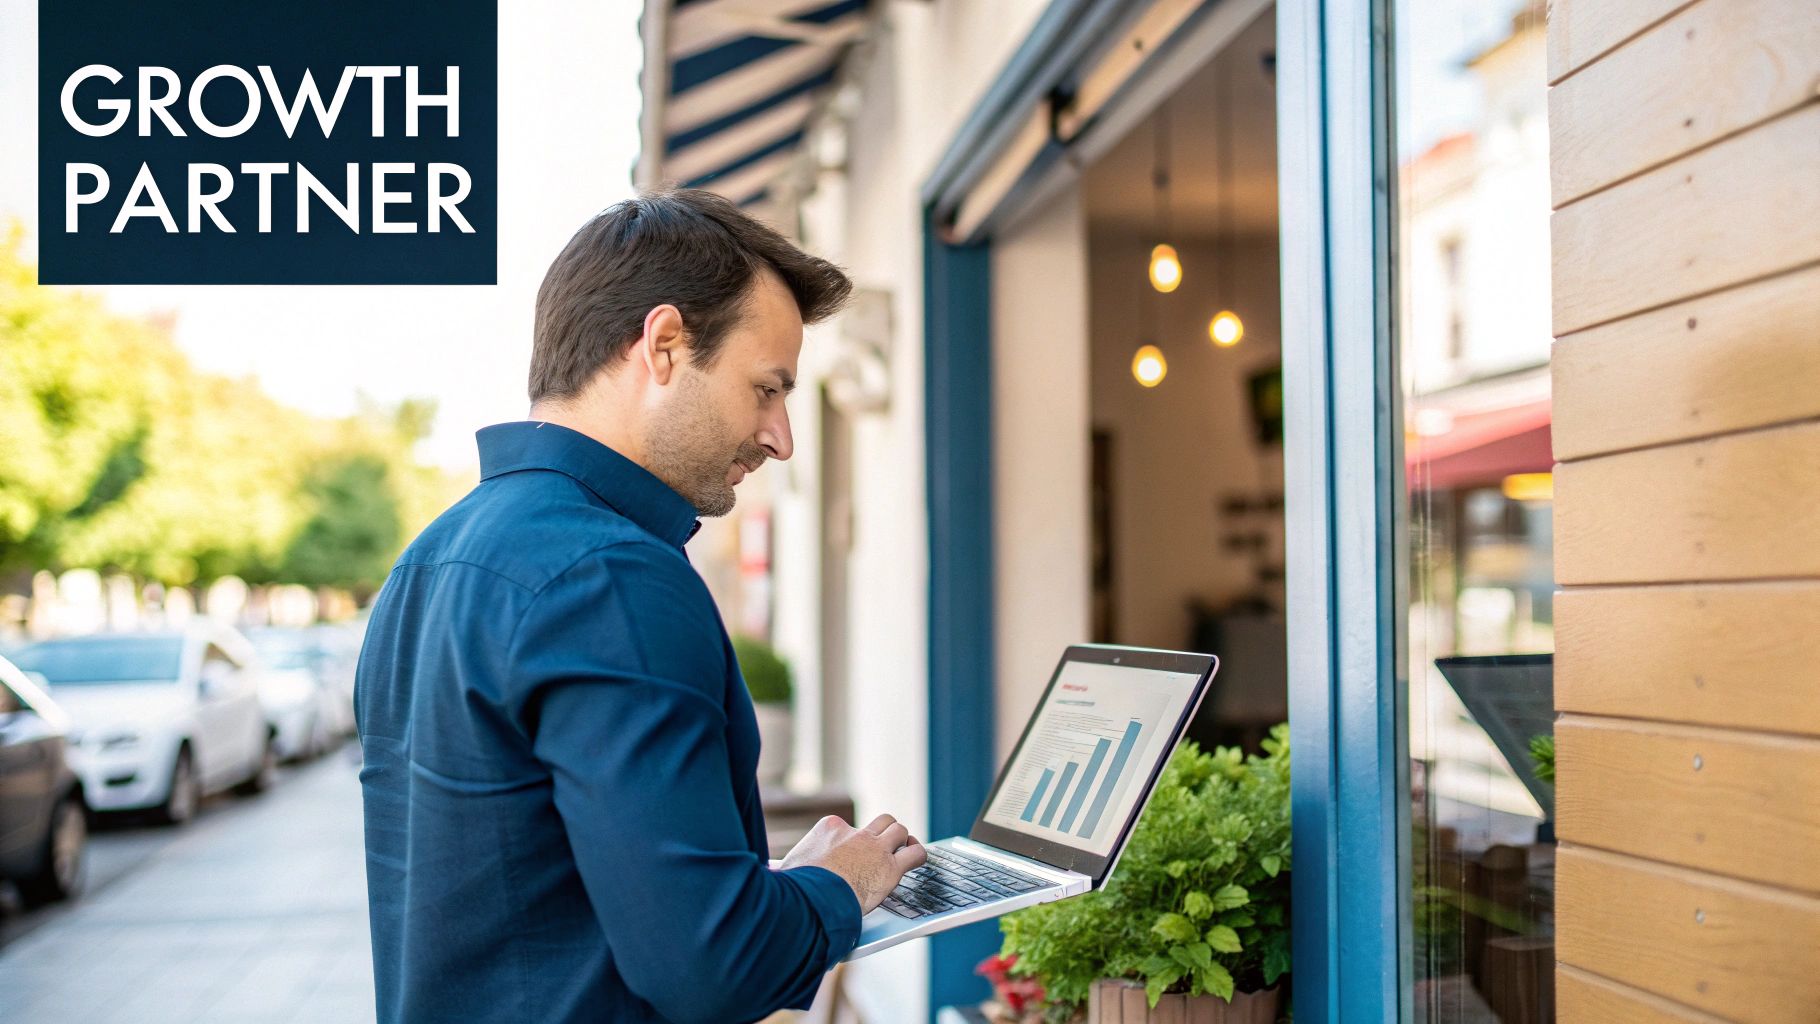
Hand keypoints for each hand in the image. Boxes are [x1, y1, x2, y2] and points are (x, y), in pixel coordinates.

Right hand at [779, 813, 924, 912]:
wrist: (811, 899)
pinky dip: (918, 854)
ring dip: (902, 840)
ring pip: (899, 830)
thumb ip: (787, 866)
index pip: (847, 827)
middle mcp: (855, 832)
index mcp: (830, 828)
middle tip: (883, 847)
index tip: (850, 856)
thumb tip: (770, 871)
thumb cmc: (796, 888)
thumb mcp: (787, 868)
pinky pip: (915, 853)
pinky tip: (916, 860)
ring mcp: (875, 848)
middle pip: (880, 822)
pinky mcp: (891, 868)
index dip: (851, 842)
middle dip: (883, 833)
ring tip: (903, 850)